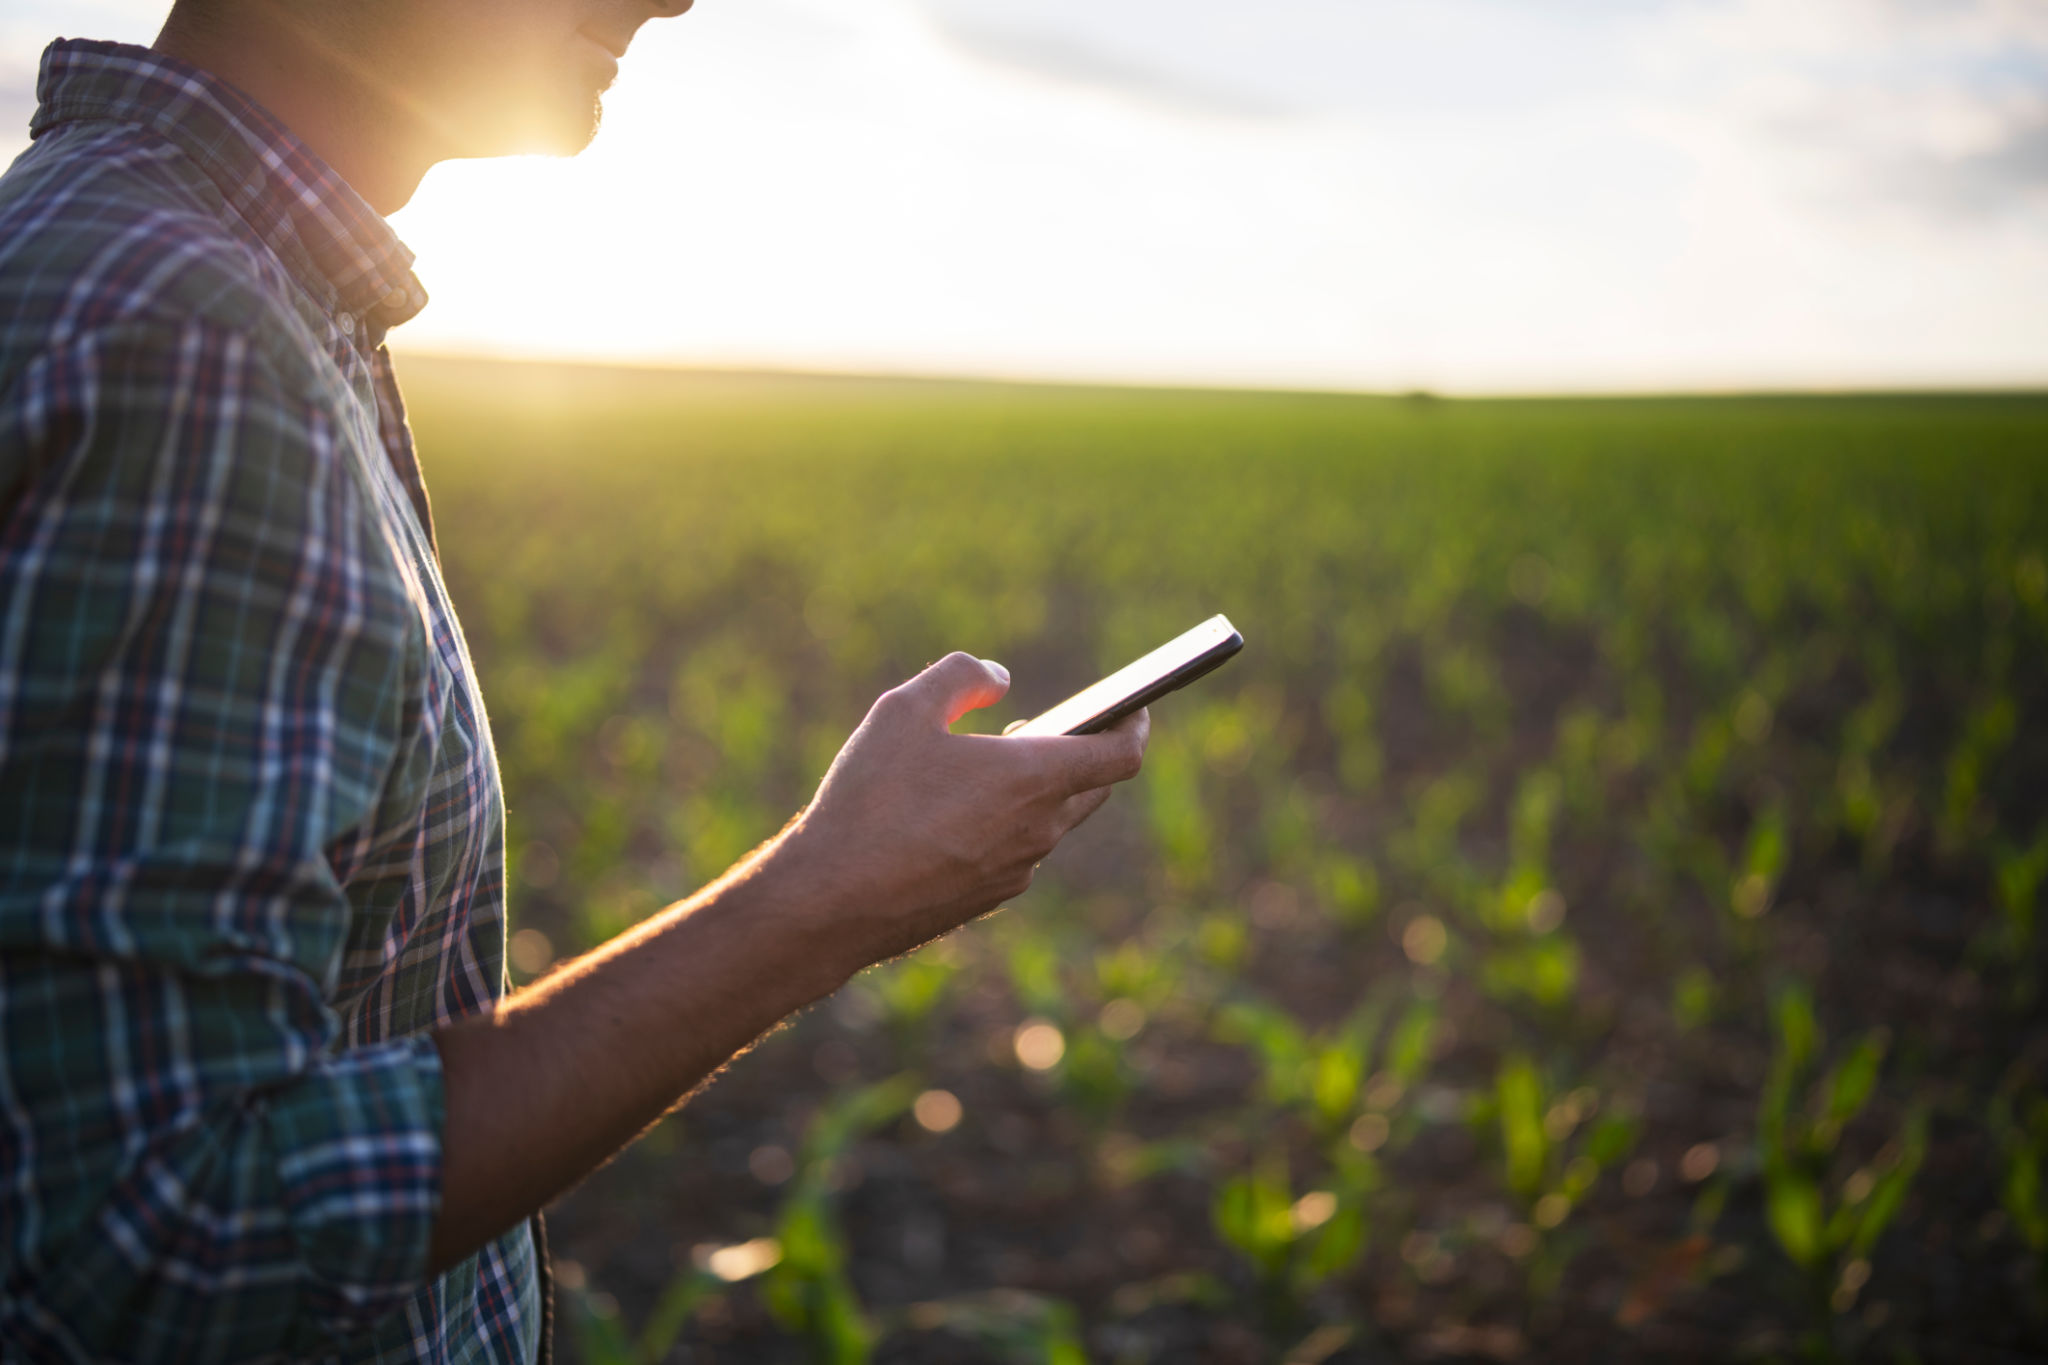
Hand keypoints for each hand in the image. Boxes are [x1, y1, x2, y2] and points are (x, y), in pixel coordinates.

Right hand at [777, 652, 1147, 973]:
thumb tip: (998, 677)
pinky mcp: (985, 900)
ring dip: (1034, 791)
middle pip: (1090, 789)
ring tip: (989, 765)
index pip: (1120, 755)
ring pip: (1047, 823)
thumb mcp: (905, 709)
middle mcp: (1039, 831)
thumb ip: (960, 676)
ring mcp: (1015, 872)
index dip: (1135, 725)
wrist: (831, 902)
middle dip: (1079, 753)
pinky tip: (956, 814)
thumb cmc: (870, 800)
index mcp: (1035, 779)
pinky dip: (1003, 825)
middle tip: (1042, 727)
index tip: (1134, 707)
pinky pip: (1013, 853)